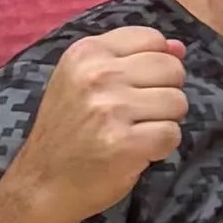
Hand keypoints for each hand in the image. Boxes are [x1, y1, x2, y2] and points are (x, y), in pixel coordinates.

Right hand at [18, 26, 188, 219]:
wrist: (42, 183)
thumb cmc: (68, 130)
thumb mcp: (83, 81)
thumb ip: (130, 58)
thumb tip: (179, 47)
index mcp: (86, 53)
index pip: (152, 38)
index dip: (156, 64)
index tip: (136, 86)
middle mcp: (96, 75)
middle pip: (172, 69)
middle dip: (165, 93)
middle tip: (136, 115)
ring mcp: (110, 109)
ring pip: (178, 102)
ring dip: (164, 122)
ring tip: (133, 132)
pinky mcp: (124, 143)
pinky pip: (172, 134)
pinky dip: (161, 147)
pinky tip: (135, 152)